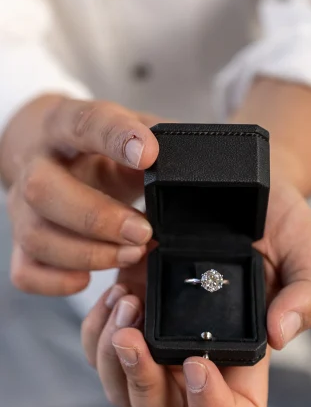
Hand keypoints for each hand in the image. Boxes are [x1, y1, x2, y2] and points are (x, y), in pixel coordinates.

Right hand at [0, 95, 162, 294]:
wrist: (50, 152)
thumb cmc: (95, 146)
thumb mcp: (126, 132)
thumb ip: (156, 138)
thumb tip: (192, 155)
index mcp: (64, 126)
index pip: (83, 124)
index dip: (114, 138)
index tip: (148, 154)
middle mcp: (36, 166)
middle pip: (43, 189)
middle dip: (98, 217)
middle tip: (143, 232)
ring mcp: (23, 208)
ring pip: (36, 236)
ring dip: (88, 254)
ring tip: (131, 255)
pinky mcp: (21, 242)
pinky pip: (25, 271)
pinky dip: (56, 282)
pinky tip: (87, 279)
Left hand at [82, 173, 310, 406]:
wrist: (235, 186)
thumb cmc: (276, 223)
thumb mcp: (306, 249)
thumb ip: (309, 294)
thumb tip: (280, 336)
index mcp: (245, 355)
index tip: (197, 361)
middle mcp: (199, 354)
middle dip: (142, 390)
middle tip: (133, 340)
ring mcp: (161, 335)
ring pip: (121, 389)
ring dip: (113, 357)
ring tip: (128, 301)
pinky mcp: (133, 310)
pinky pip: (97, 347)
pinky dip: (96, 329)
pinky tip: (116, 294)